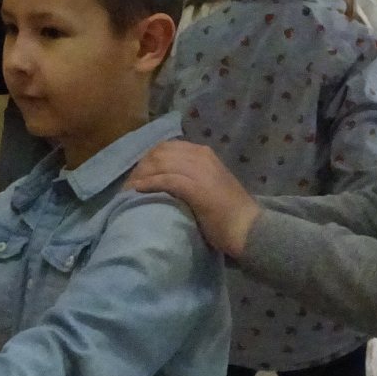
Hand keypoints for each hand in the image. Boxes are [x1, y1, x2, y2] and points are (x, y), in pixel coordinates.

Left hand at [127, 142, 260, 258]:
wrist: (248, 228)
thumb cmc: (230, 212)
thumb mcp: (211, 184)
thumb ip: (192, 176)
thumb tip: (166, 178)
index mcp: (204, 154)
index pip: (167, 147)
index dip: (148, 159)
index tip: (136, 174)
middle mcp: (201, 156)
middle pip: (159, 153)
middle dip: (140, 167)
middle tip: (128, 183)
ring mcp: (199, 171)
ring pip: (160, 164)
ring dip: (140, 176)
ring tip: (127, 189)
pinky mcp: (196, 188)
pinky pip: (165, 180)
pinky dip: (148, 184)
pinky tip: (137, 191)